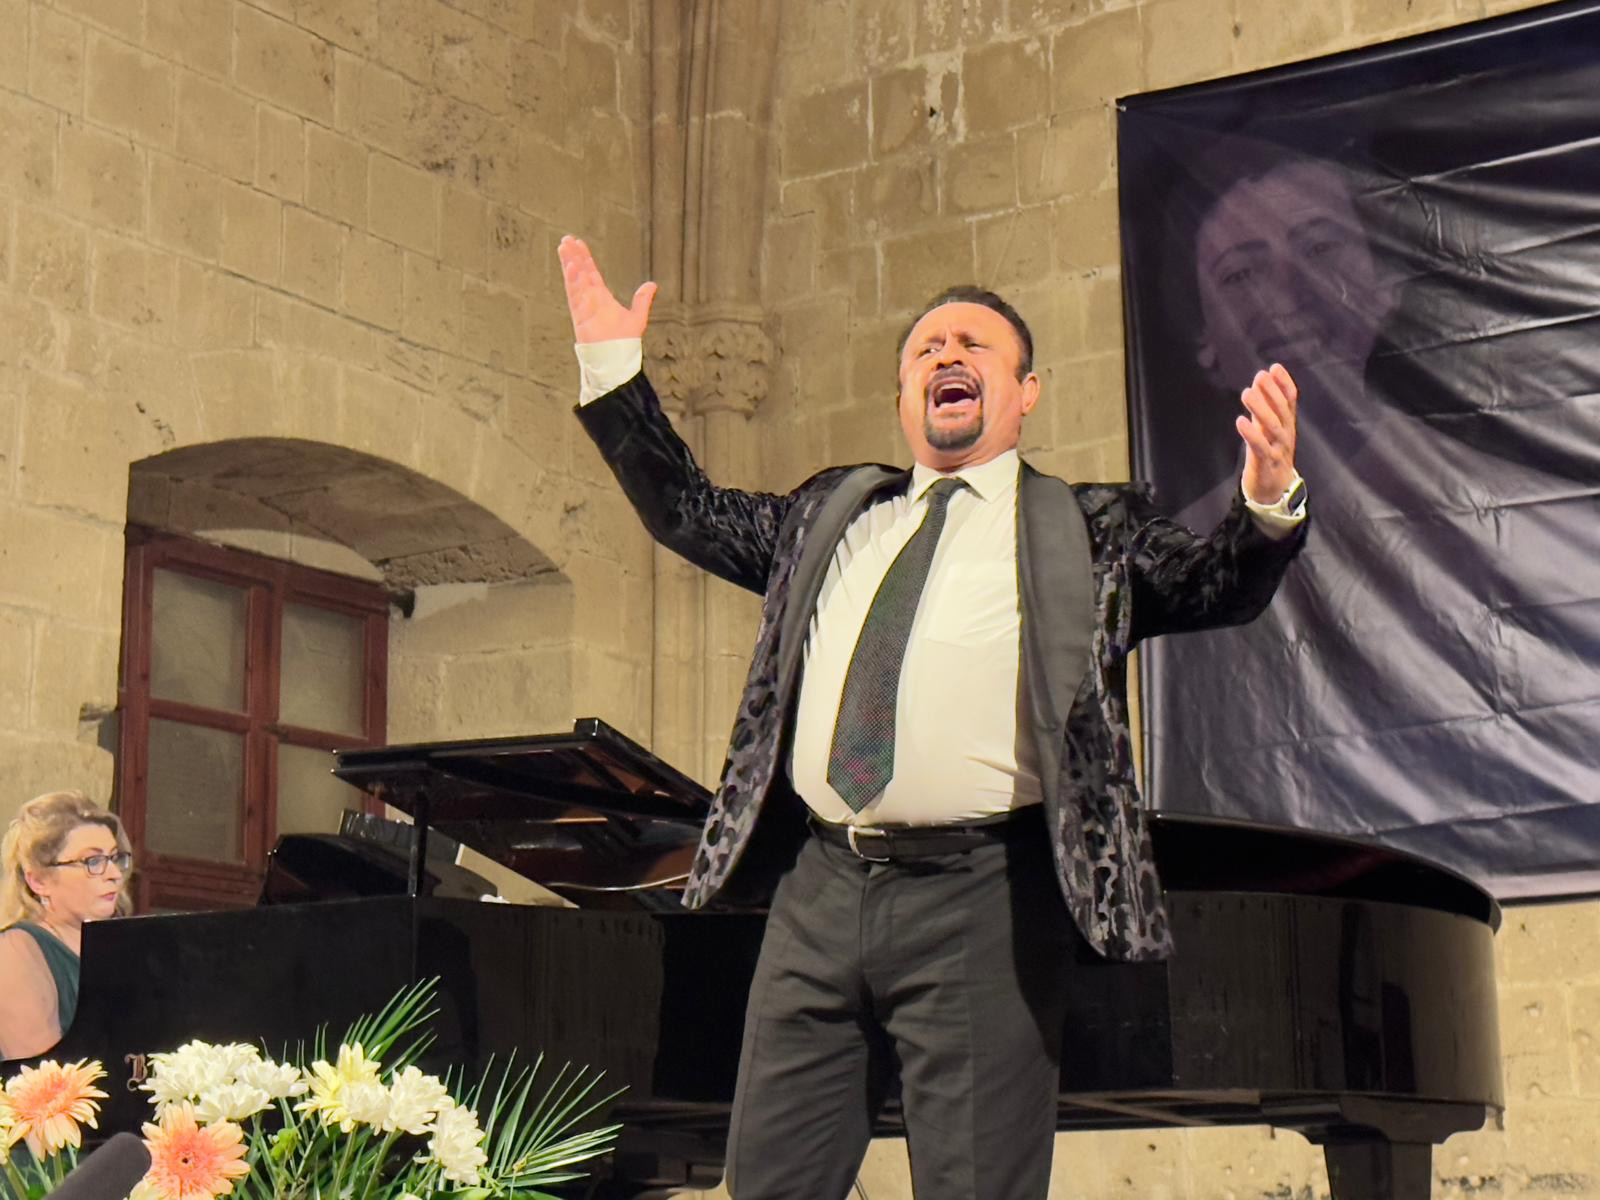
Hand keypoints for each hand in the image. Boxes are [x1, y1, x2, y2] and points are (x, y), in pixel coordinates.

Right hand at [558, 235, 657, 342]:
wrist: (616, 359)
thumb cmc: (624, 342)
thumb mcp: (637, 317)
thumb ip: (642, 300)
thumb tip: (652, 285)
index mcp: (602, 297)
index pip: (591, 272)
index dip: (585, 258)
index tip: (577, 244)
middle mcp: (590, 299)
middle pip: (580, 273)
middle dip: (573, 256)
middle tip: (565, 239)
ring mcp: (584, 306)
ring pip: (574, 281)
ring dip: (569, 264)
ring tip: (563, 247)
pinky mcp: (580, 316)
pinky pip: (575, 296)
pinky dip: (573, 281)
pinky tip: (570, 267)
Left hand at [1237, 363, 1298, 503]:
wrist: (1273, 489)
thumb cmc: (1269, 453)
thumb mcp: (1269, 428)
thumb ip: (1266, 406)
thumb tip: (1262, 379)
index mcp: (1287, 424)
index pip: (1290, 401)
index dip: (1284, 384)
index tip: (1275, 367)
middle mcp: (1285, 434)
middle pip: (1282, 410)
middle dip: (1272, 392)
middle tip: (1260, 376)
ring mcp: (1278, 449)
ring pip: (1273, 427)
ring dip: (1260, 408)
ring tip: (1247, 392)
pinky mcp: (1266, 463)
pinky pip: (1260, 447)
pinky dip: (1251, 434)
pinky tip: (1240, 421)